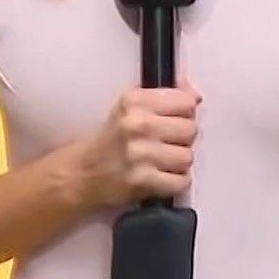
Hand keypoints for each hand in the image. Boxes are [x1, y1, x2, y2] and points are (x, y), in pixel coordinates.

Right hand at [77, 84, 198, 207]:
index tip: (173, 120)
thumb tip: (195, 96)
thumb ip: (166, 96)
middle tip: (165, 144)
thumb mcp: (131, 107)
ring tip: (161, 162)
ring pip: (188, 157)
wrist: (83, 172)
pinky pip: (181, 182)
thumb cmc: (113, 139)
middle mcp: (137, 124)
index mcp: (135, 101)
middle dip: (183, 139)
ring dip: (179, 163)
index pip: (186, 102)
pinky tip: (161, 178)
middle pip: (191, 130)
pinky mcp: (141, 181)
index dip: (184, 113)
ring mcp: (139, 154)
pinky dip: (175, 183)